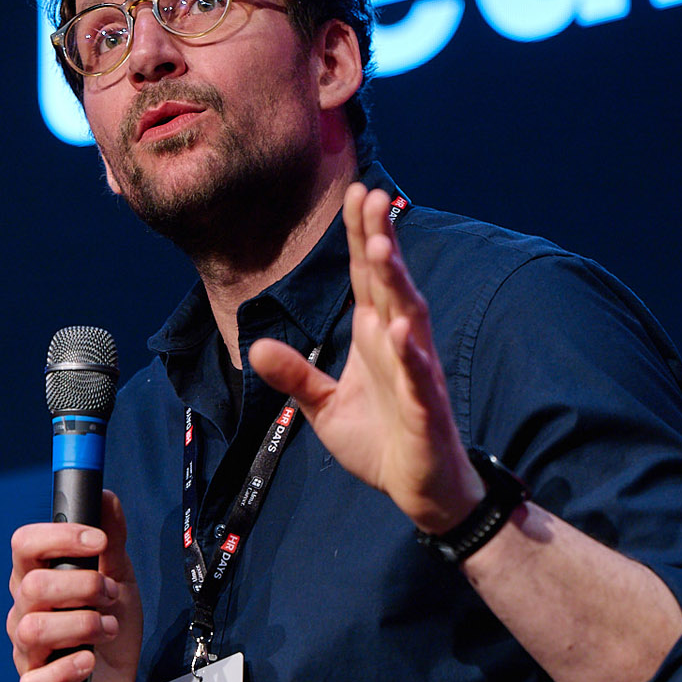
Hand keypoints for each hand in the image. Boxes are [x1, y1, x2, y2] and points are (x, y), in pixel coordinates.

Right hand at [7, 490, 143, 681]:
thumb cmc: (110, 632)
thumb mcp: (120, 580)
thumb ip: (112, 541)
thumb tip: (105, 495)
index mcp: (37, 580)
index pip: (24, 544)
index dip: (60, 536)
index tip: (98, 540)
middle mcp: (24, 612)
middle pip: (32, 585)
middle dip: (82, 585)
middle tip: (110, 595)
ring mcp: (25, 651)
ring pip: (35, 629)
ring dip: (84, 624)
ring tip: (109, 628)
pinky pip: (38, 679)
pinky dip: (70, 666)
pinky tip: (90, 660)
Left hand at [248, 183, 484, 533]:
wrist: (419, 489)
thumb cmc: (380, 441)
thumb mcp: (324, 408)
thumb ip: (296, 376)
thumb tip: (256, 348)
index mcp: (375, 338)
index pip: (367, 278)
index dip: (362, 235)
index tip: (357, 193)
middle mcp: (399, 345)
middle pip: (388, 284)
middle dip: (380, 240)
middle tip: (371, 195)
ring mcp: (416, 374)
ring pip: (407, 319)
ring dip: (395, 283)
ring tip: (382, 247)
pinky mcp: (425, 409)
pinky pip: (418, 378)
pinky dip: (410, 355)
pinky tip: (399, 332)